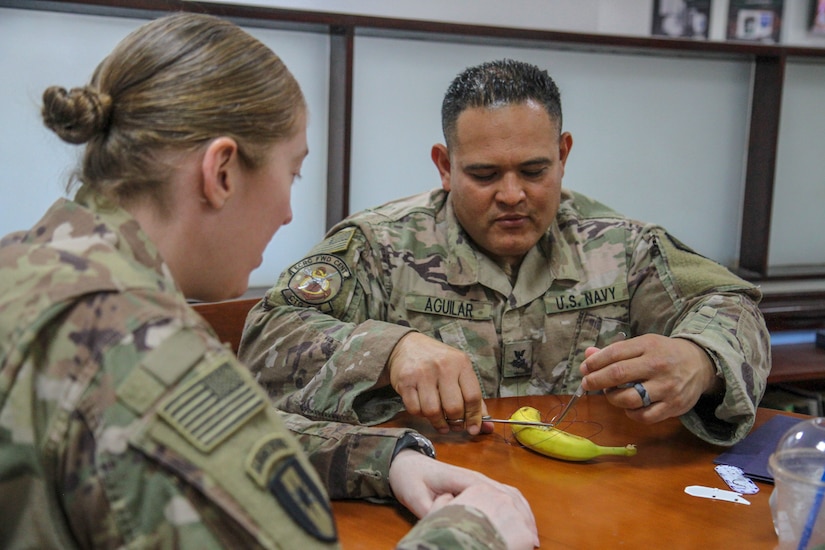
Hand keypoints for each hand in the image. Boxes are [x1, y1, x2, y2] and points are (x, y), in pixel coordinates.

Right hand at [387, 332, 489, 434]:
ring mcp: (422, 374)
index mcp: (461, 363)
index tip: (473, 428)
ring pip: (433, 412)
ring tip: (441, 423)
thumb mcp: (460, 371)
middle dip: (456, 422)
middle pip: (454, 407)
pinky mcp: (405, 382)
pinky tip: (424, 409)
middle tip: (455, 425)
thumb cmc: (439, 361)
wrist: (408, 345)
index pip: (473, 397)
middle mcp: (442, 366)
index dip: (475, 417)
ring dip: (438, 423)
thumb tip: (488, 427)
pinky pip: (415, 410)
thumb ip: (474, 399)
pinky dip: (421, 415)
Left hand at [389, 450, 538, 548]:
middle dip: (523, 516)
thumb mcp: (415, 497)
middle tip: (532, 540)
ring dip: (523, 512)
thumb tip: (447, 524)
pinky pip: (503, 493)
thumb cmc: (411, 479)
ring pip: (509, 493)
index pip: (494, 494)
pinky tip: (520, 522)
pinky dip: (515, 506)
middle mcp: (477, 477)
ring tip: (531, 535)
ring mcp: (479, 480)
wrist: (406, 464)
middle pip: (508, 494)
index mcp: (464, 479)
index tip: (522, 532)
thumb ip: (431, 511)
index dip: (510, 513)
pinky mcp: (478, 485)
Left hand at [579, 334, 719, 423]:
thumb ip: (615, 351)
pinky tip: (629, 406)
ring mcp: (667, 387)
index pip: (614, 353)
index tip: (584, 368)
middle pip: (618, 374)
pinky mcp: (673, 406)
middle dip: (596, 380)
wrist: (700, 364)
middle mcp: (658, 365)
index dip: (594, 362)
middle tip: (587, 383)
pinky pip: (644, 416)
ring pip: (629, 398)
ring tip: (611, 394)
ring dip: (613, 398)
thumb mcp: (642, 345)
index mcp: (648, 346)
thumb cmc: (664, 353)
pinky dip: (631, 413)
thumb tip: (588, 355)